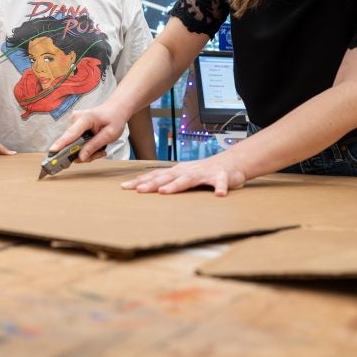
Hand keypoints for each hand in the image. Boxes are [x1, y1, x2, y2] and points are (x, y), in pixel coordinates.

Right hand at [46, 105, 128, 161]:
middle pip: (72, 144)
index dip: (61, 143)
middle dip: (85, 153)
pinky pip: (76, 143)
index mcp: (85, 118)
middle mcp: (76, 119)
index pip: (71, 133)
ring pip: (75, 146)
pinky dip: (86, 148)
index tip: (52, 151)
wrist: (116, 109)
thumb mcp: (109, 135)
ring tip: (100, 149)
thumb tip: (81, 157)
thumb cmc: (114, 119)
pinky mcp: (74, 127)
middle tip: (100, 153)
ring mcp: (74, 123)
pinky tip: (96, 146)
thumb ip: (94, 146)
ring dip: (87, 152)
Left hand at [121, 153, 247, 195]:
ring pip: (188, 179)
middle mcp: (188, 171)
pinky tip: (219, 194)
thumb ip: (168, 180)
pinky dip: (220, 188)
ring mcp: (204, 173)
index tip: (125, 187)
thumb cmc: (204, 171)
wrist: (231, 162)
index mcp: (178, 171)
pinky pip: (220, 183)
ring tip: (165, 192)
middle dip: (152, 183)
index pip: (156, 175)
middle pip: (167, 177)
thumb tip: (145, 186)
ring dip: (176, 185)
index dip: (141, 181)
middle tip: (138, 190)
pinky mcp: (221, 177)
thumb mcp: (184, 174)